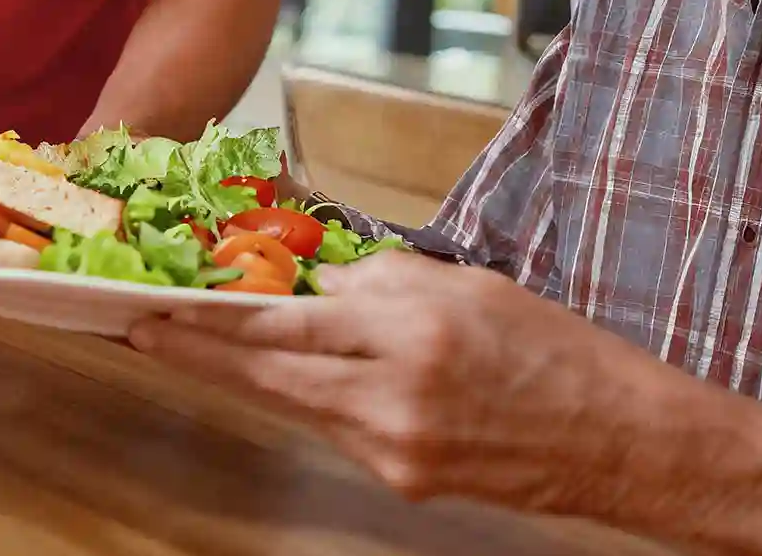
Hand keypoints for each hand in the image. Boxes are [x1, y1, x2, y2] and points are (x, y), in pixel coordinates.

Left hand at [130, 248, 669, 510]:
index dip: (212, 313)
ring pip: (294, 403)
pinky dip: (311, 401)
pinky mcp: (405, 477)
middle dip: (199, 350)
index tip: (159, 301)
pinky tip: (288, 383)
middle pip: (269, 369)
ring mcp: (397, 445)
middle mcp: (394, 389)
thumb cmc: (555, 349)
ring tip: (196, 349)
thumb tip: (323, 286)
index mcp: (412, 324)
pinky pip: (338, 429)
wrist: (618, 438)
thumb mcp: (468, 286)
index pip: (284, 319)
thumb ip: (387, 284)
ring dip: (244, 376)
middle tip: (143, 329)